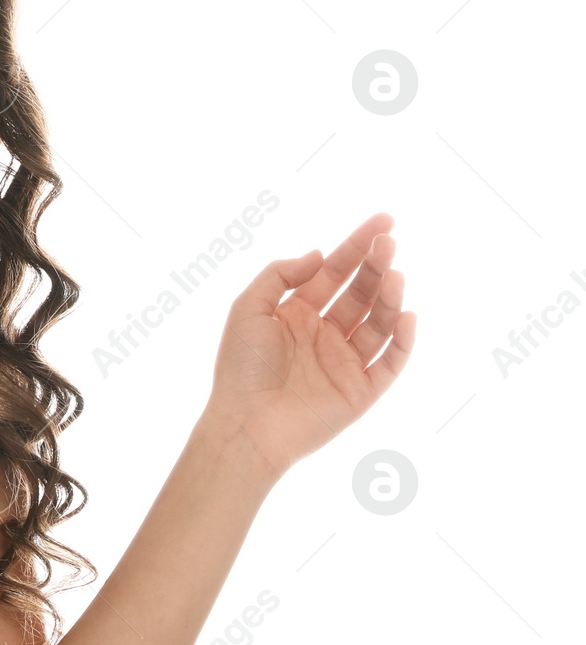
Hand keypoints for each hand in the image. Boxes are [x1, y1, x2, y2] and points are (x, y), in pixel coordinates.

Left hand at [203, 212, 416, 480]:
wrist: (245, 424)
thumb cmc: (239, 367)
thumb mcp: (248, 308)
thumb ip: (280, 275)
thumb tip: (320, 254)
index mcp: (297, 313)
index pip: (335, 271)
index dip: (357, 245)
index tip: (383, 221)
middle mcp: (324, 333)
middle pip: (360, 292)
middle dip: (375, 266)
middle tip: (388, 243)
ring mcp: (345, 362)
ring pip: (378, 322)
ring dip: (389, 297)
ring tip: (394, 276)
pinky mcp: (361, 391)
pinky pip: (390, 362)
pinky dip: (402, 340)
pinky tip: (405, 315)